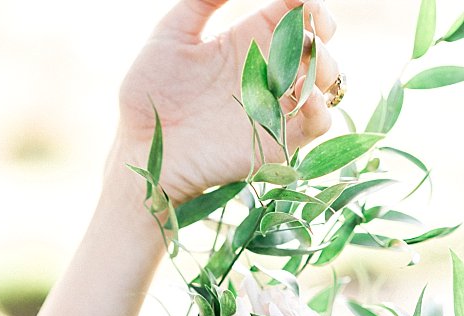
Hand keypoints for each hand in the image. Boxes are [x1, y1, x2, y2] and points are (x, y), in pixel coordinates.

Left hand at [115, 0, 339, 203]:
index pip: (293, 11)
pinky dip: (322, 108)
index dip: (308, 1)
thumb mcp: (170, 36)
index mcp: (247, 41)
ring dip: (327, 66)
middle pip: (316, 43)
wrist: (140, 149)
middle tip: (314, 30)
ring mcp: (273, 106)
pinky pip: (318, 124)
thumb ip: (202, 0)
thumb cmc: (149, 94)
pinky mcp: (275, 141)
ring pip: (326, 80)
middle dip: (322, 30)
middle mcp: (266, 71)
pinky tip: (305, 97)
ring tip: (307, 67)